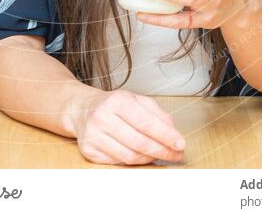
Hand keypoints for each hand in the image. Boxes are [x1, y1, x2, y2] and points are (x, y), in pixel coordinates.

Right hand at [69, 89, 185, 165]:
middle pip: (139, 142)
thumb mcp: (135, 99)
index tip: (180, 144)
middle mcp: (103, 117)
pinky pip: (117, 162)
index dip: (165, 135)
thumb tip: (172, 130)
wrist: (81, 109)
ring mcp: (93, 135)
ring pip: (129, 156)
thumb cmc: (113, 105)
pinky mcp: (89, 150)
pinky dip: (134, 162)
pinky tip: (142, 157)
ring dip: (150, 159)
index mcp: (117, 100)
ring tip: (162, 155)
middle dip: (162, 151)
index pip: (146, 122)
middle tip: (176, 155)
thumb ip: (156, 112)